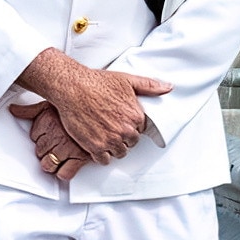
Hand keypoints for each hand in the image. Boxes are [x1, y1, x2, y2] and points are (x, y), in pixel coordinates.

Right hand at [11, 49, 168, 180]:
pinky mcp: (95, 147)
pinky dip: (101, 155)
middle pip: (131, 143)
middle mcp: (125, 130)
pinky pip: (104, 160)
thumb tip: (167, 87)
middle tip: (111, 128)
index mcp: (135, 116)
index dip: (130, 126)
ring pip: (119, 153)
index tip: (121, 122)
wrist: (72, 87)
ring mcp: (110, 140)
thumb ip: (149, 86)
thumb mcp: (127, 80)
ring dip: (113, 147)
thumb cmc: (96, 82)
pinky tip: (96, 145)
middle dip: (123, 137)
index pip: (140, 130)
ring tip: (104, 137)